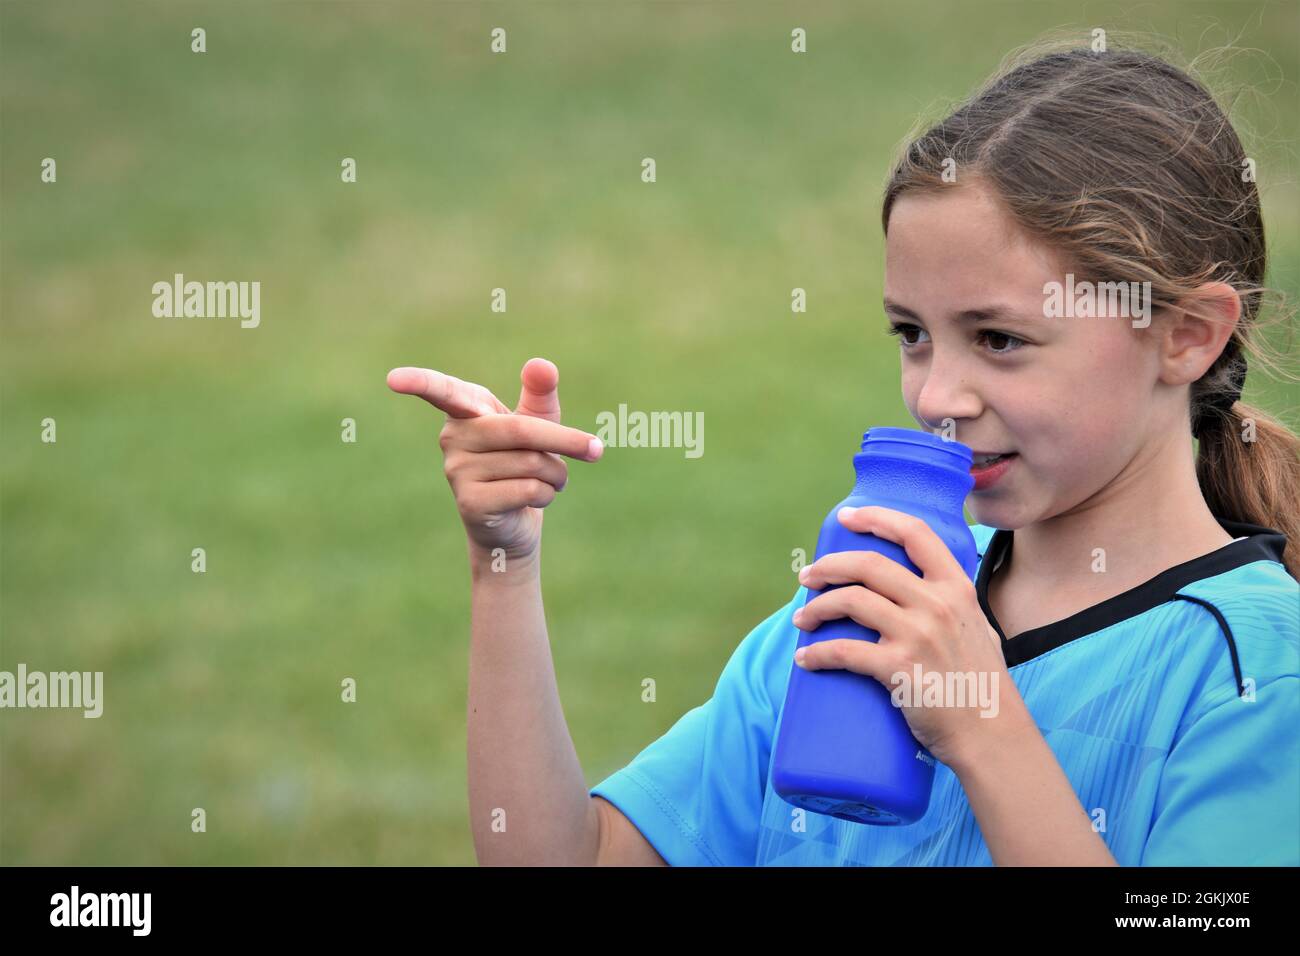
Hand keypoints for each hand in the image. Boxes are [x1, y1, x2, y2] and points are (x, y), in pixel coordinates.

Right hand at [387, 358, 603, 564]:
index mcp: (466, 411)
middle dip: (565, 441)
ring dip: (556, 474)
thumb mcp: (537, 424)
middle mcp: (453, 438)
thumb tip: (541, 364)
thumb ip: (540, 393)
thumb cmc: (525, 464)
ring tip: (545, 482)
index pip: (441, 391)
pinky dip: (546, 495)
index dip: (418, 382)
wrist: (514, 526)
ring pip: (531, 463)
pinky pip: (528, 490)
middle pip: (520, 431)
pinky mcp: (470, 503)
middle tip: (597, 449)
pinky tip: (532, 501)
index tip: (393, 379)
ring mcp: (457, 471)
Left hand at [790, 505, 1027, 770]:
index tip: (846, 517)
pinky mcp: (899, 668)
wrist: (992, 735)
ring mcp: (918, 635)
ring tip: (801, 620)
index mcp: (956, 588)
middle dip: (828, 566)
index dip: (876, 517)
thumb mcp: (978, 627)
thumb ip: (953, 604)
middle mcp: (937, 604)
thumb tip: (922, 588)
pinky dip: (817, 654)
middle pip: (868, 563)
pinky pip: (844, 651)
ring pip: (850, 601)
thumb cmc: (982, 684)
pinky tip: (805, 659)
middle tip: (807, 577)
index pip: (915, 533)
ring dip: (816, 608)